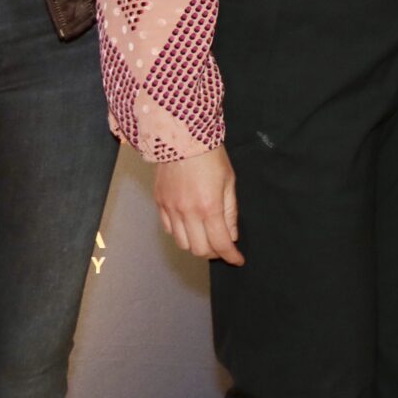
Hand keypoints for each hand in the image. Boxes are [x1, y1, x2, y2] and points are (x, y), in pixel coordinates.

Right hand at [154, 149, 242, 264]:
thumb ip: (230, 213)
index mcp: (209, 207)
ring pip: (182, 243)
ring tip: (207, 237)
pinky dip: (181, 234)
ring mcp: (170, 209)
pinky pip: (169, 230)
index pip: (220, 243)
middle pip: (199, 249)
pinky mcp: (159, 204)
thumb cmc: (211, 157)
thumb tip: (231, 236)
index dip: (230, 256)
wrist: (182, 138)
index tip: (237, 259)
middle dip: (214, 253)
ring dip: (196, 245)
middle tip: (223, 247)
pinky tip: (190, 226)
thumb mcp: (229, 183)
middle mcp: (187, 212)